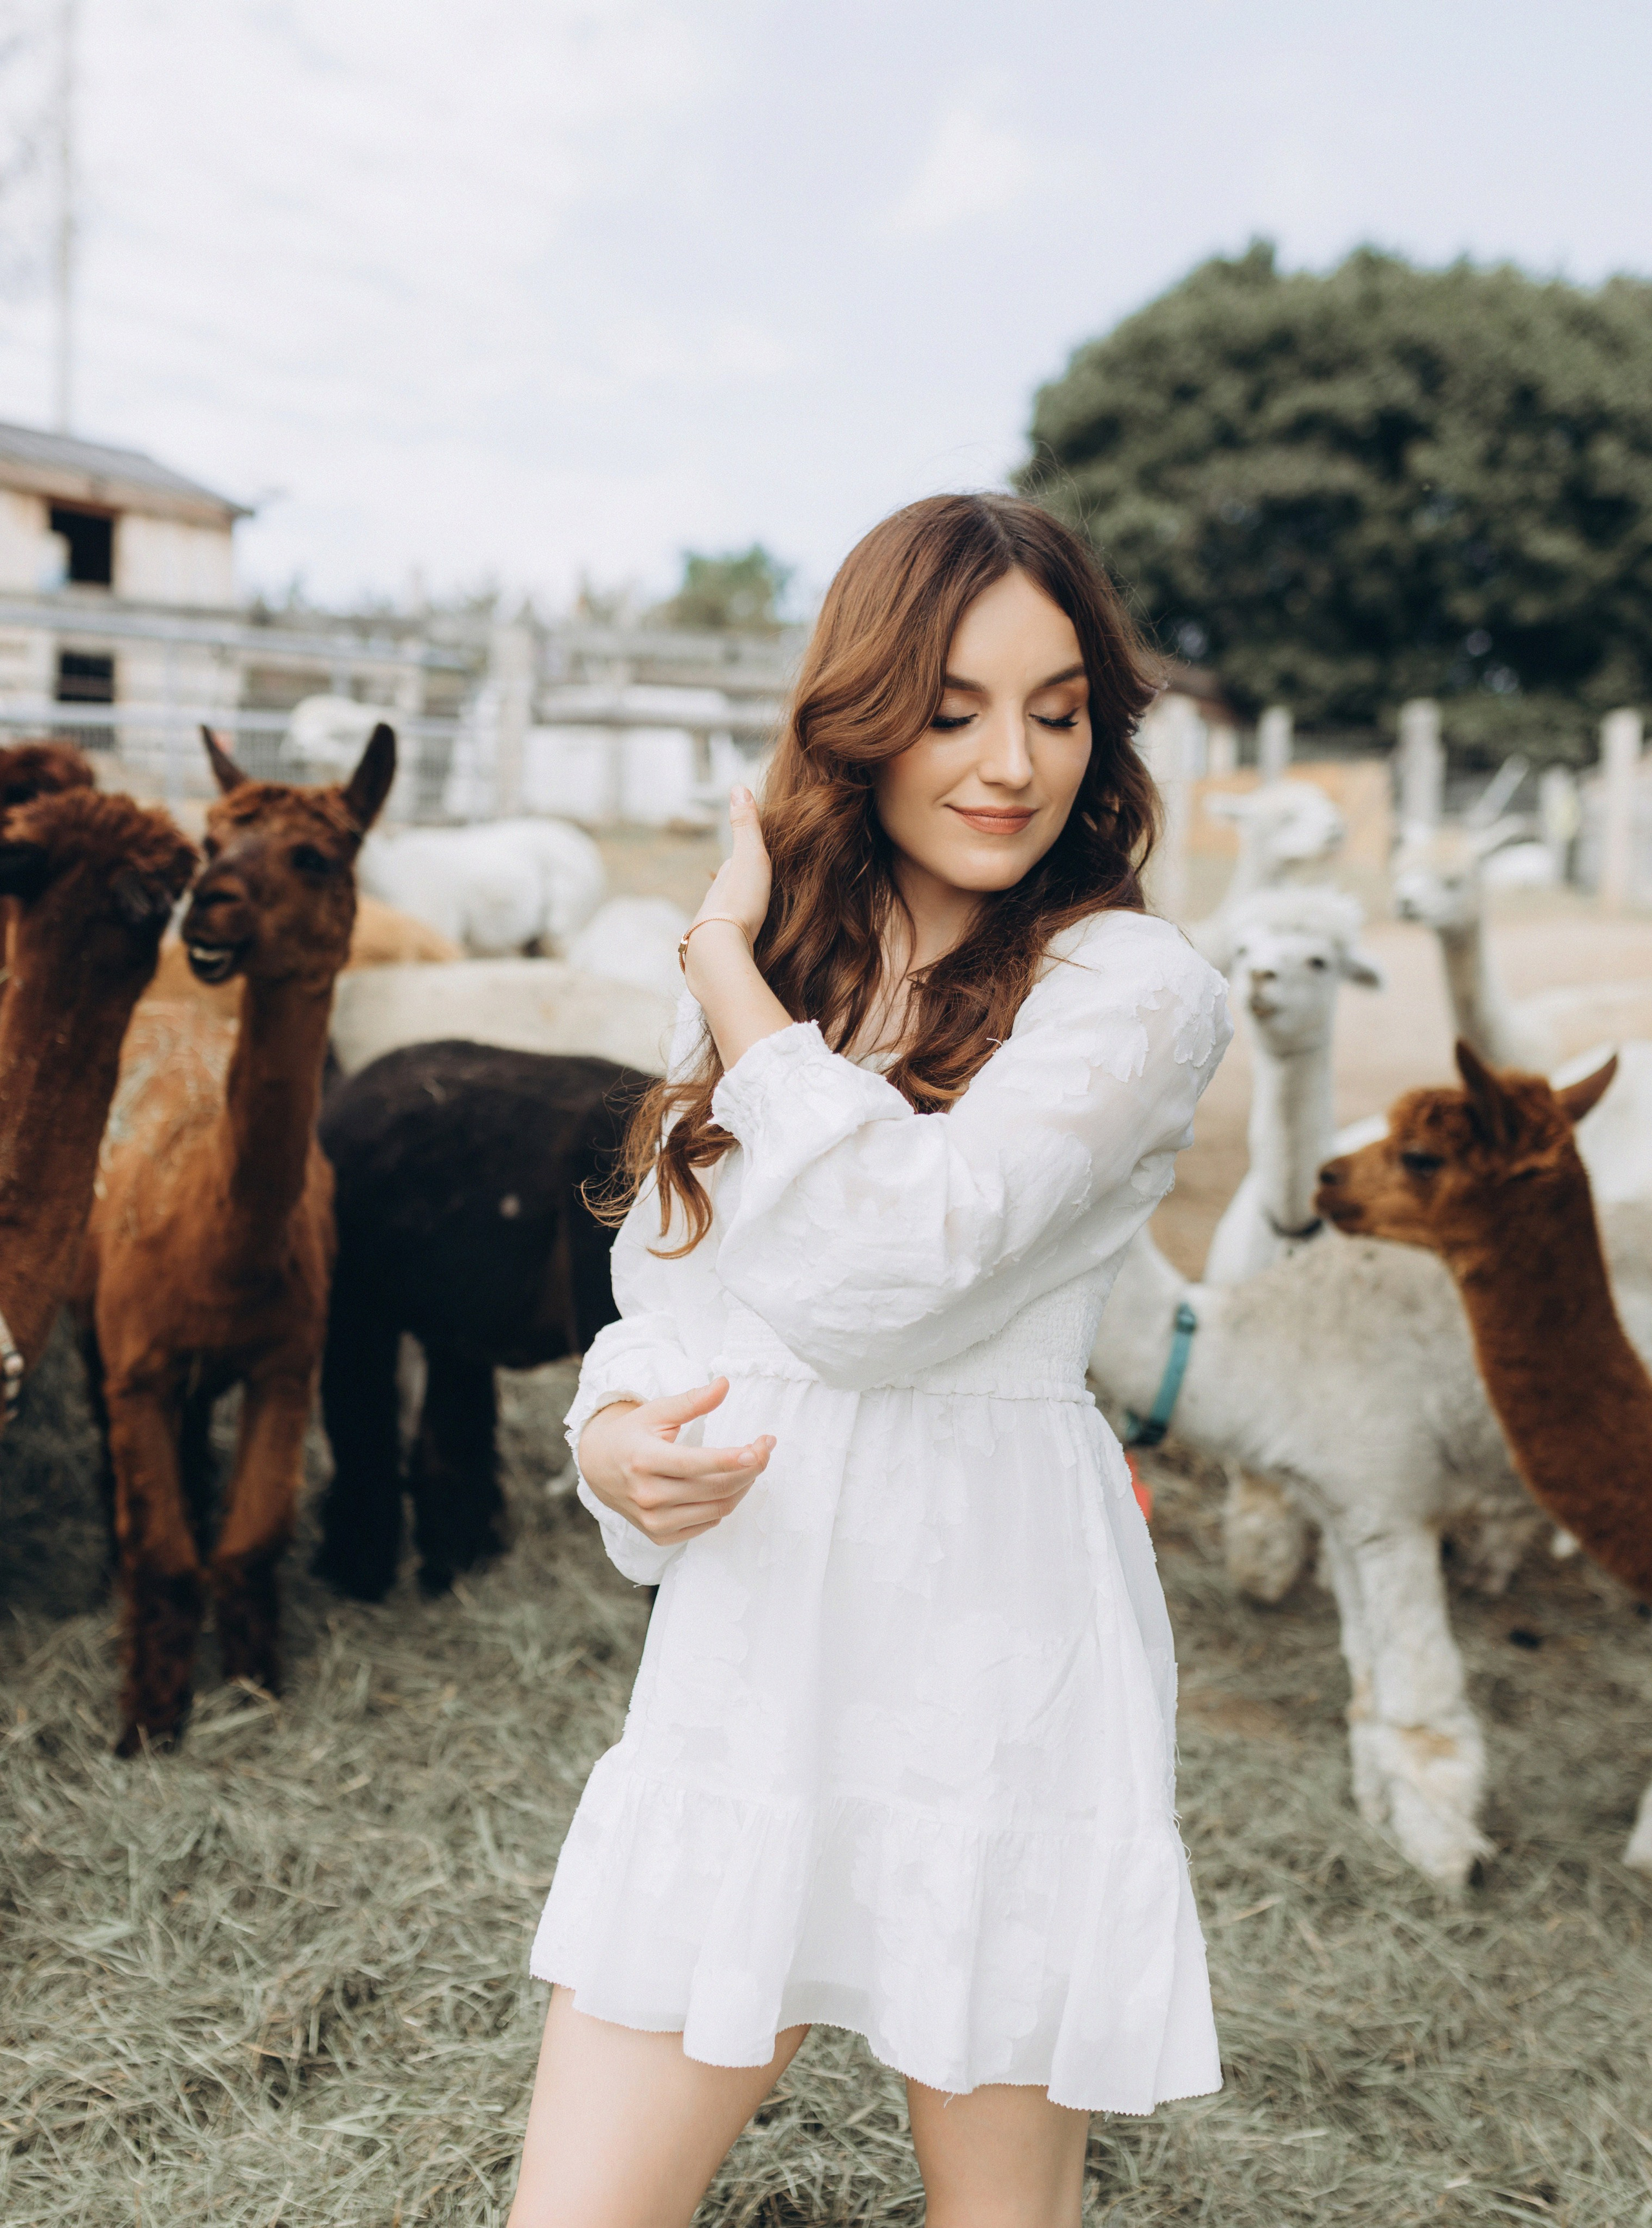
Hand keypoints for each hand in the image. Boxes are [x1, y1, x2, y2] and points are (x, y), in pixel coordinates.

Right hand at [577, 1378, 774, 1546]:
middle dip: (750, 1468)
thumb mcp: (656, 1412)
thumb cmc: (632, 1435)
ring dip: (743, 1486)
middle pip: (715, 1489)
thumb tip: (724, 1384)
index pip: (696, 1464)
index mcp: (643, 1460)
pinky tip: (728, 1483)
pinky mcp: (660, 1535)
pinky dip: (724, 1503)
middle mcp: (647, 1495)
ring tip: (750, 1464)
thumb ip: (692, 1401)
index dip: (733, 1459)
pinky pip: (707, 1523)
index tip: (761, 1447)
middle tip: (765, 1448)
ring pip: (717, 1508)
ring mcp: (653, 1521)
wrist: (597, 1467)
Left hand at [683, 787, 771, 995]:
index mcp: (723, 878)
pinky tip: (743, 947)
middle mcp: (713, 902)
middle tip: (758, 890)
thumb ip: (746, 826)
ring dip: (737, 917)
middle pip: (729, 891)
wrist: (720, 950)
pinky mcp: (717, 954)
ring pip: (727, 918)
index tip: (757, 856)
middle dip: (740, 889)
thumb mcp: (750, 857)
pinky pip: (729, 943)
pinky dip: (736, 940)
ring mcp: (713, 929)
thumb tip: (737, 786)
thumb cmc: (740, 902)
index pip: (735, 864)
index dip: (746, 858)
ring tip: (752, 920)